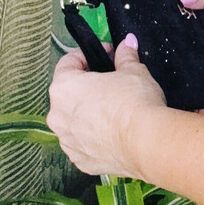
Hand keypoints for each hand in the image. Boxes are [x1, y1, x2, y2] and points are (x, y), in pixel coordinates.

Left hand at [47, 37, 167, 177]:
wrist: (146, 142)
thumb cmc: (134, 103)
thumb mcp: (133, 71)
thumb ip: (125, 56)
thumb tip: (127, 44)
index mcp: (64, 87)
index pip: (68, 62)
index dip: (90, 55)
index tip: (107, 55)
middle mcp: (58, 115)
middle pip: (68, 94)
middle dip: (87, 86)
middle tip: (111, 82)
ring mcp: (67, 141)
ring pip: (74, 121)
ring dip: (88, 114)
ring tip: (114, 110)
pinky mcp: (80, 160)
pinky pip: (83, 143)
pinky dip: (94, 137)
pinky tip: (113, 132)